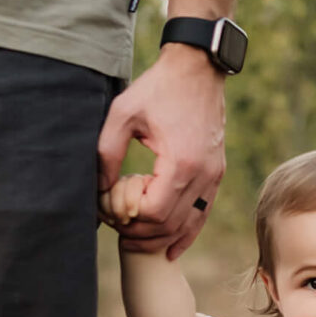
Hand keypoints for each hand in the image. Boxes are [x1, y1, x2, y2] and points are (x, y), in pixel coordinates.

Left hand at [98, 44, 226, 258]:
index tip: (110, 211)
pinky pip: (203, 214)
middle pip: (171, 224)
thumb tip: (98, 190)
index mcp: (181, 162)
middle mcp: (203, 174)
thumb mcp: (122, 114)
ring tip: (134, 238)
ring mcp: (214, 176)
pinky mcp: (216, 174)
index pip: (155, 212)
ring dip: (160, 238)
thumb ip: (107, 153)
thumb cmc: (158, 88)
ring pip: (188, 225)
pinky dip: (186, 233)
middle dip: (141, 233)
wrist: (197, 69)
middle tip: (116, 226)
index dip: (129, 219)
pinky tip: (171, 248)